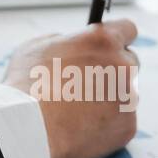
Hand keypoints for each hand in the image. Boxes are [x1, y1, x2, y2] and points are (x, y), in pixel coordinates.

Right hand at [3, 20, 139, 157]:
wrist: (29, 128)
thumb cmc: (27, 86)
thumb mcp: (38, 46)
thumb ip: (64, 41)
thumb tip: (72, 46)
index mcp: (102, 41)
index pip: (127, 29)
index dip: (117, 38)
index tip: (111, 45)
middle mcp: (122, 66)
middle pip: (129, 63)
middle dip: (112, 70)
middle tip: (87, 82)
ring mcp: (128, 98)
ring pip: (124, 94)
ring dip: (108, 98)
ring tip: (77, 109)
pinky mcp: (128, 126)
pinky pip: (121, 121)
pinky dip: (106, 123)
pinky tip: (82, 125)